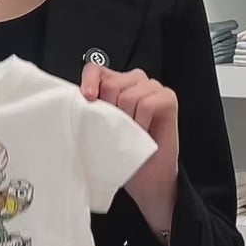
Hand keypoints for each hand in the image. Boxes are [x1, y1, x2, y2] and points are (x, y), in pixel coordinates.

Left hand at [81, 62, 178, 232]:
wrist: (145, 176)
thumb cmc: (122, 151)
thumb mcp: (99, 126)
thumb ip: (92, 107)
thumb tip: (77, 99)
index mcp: (114, 83)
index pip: (96, 69)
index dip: (89, 81)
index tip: (88, 99)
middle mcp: (134, 81)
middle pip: (112, 83)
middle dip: (110, 110)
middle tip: (118, 128)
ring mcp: (152, 87)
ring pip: (128, 95)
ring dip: (128, 121)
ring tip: (132, 132)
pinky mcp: (167, 97)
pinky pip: (147, 104)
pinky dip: (142, 123)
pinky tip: (143, 132)